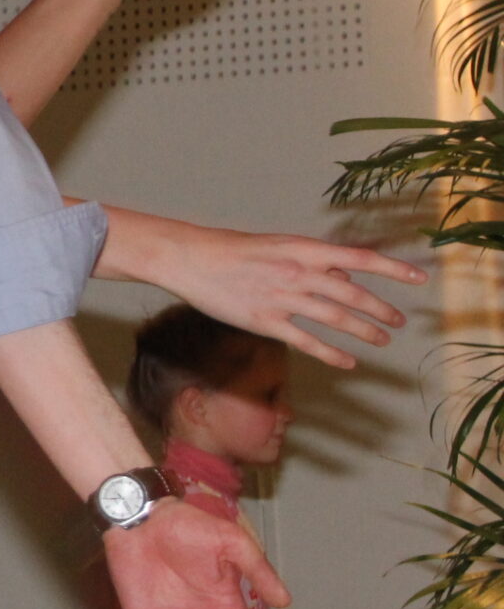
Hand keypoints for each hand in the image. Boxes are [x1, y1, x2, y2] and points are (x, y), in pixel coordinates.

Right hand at [150, 219, 422, 370]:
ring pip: (335, 319)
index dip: (393, 269)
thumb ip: (313, 262)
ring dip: (364, 331)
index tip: (419, 279)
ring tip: (381, 341)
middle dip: (380, 310)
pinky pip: (307, 342)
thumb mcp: (279, 246)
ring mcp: (282, 299)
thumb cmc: (234, 249)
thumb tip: (345, 277)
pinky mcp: (264, 321)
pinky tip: (348, 362)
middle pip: (353, 294)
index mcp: (303, 249)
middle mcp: (298, 273)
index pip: (360, 258)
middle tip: (397, 322)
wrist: (191, 258)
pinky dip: (332, 353)